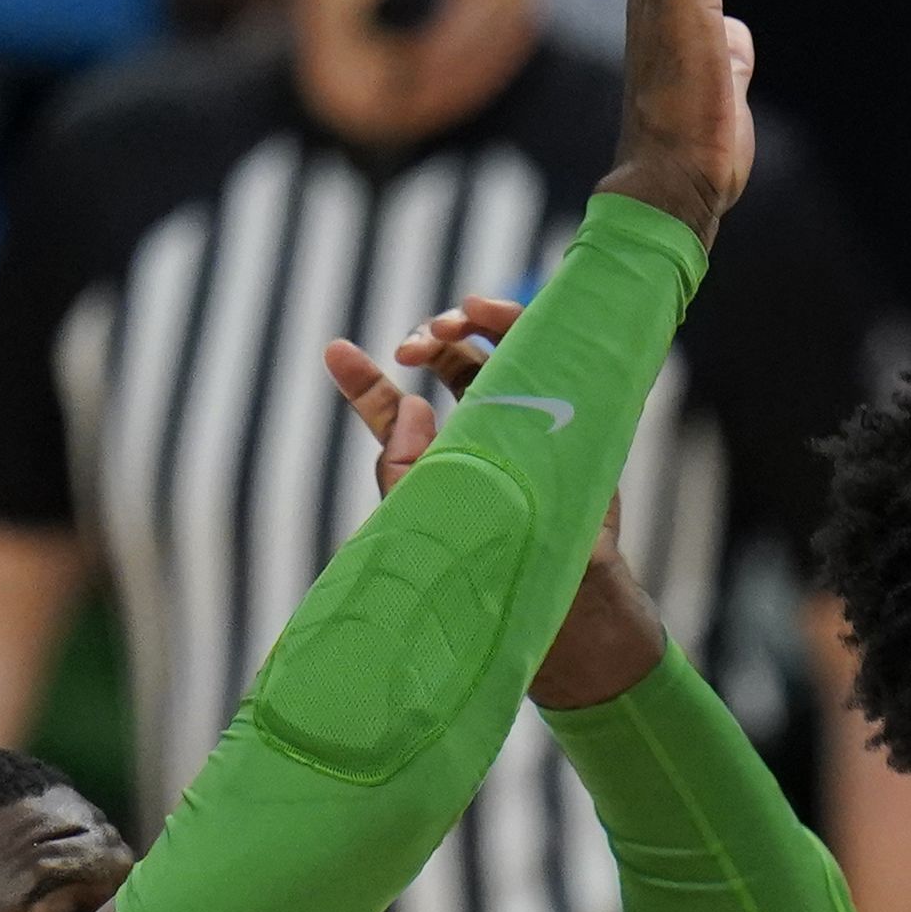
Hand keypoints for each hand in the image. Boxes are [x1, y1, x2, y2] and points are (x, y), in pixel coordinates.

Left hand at [323, 297, 663, 708]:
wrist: (560, 599)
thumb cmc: (483, 568)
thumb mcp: (421, 516)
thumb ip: (399, 462)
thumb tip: (413, 401)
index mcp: (443, 454)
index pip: (399, 408)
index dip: (365, 381)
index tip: (335, 351)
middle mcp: (487, 430)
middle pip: (459, 363)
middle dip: (435, 336)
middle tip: (413, 346)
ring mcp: (534, 420)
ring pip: (510, 351)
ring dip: (487, 318)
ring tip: (466, 312)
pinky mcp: (575, 418)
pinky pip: (559, 362)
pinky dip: (535, 329)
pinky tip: (507, 318)